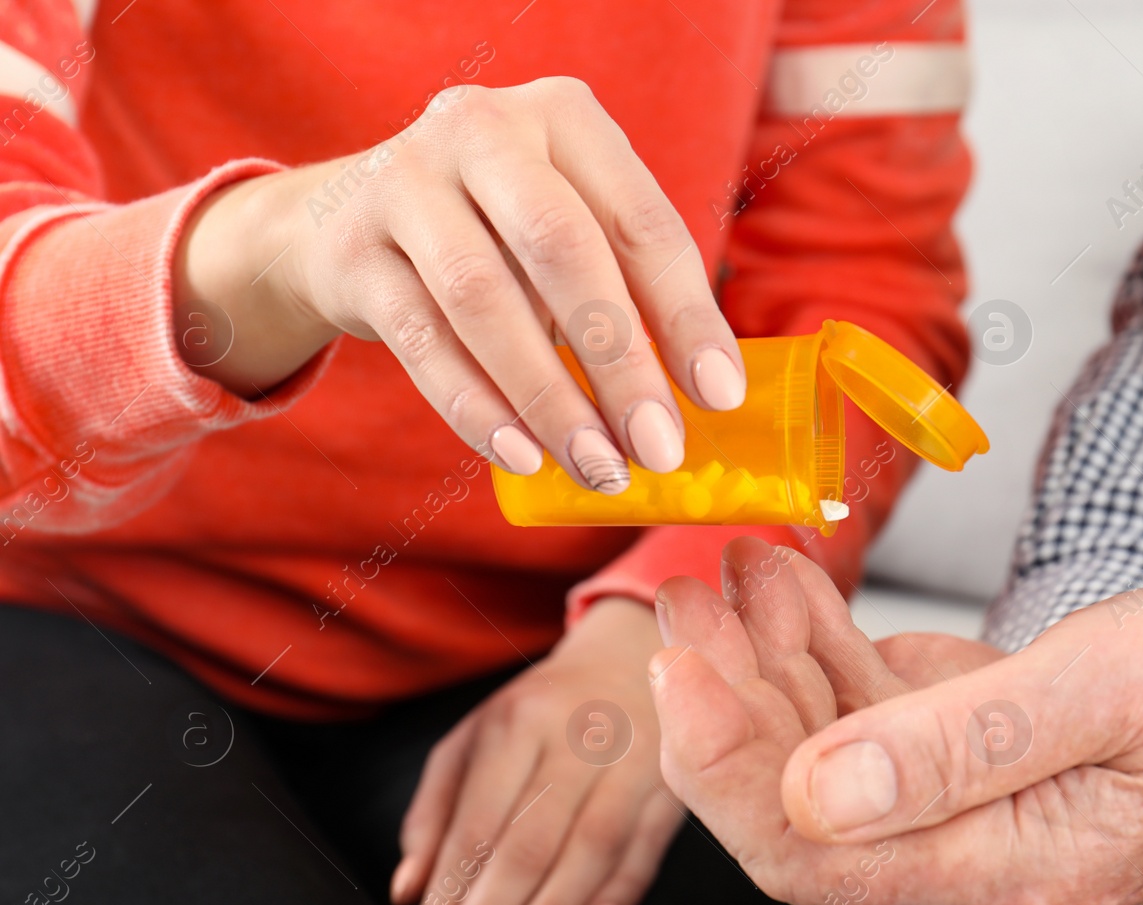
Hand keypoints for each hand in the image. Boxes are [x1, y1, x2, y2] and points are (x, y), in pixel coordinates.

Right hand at [175, 78, 744, 490]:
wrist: (340, 223)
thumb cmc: (496, 235)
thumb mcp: (568, 230)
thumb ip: (631, 291)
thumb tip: (707, 393)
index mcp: (563, 115)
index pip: (641, 221)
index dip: (687, 316)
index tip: (719, 398)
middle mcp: (481, 129)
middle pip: (563, 250)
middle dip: (619, 361)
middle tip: (659, 448)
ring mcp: (404, 183)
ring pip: (485, 301)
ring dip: (550, 398)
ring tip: (599, 467)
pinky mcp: (352, 250)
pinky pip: (423, 342)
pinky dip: (478, 408)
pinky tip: (523, 457)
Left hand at [392, 596, 680, 904]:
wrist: (635, 652)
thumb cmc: (545, 708)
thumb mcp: (477, 735)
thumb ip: (435, 809)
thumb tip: (407, 890)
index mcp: (515, 726)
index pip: (474, 826)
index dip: (446, 897)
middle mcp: (573, 740)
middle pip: (527, 841)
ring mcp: (630, 759)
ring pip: (590, 846)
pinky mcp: (674, 780)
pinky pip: (650, 842)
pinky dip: (624, 886)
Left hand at [652, 538, 1142, 904]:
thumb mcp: (1102, 693)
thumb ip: (960, 748)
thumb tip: (816, 793)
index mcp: (1002, 877)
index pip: (805, 852)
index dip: (719, 764)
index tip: (678, 664)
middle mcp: (969, 883)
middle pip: (797, 807)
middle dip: (730, 696)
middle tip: (685, 592)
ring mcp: (966, 841)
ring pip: (825, 763)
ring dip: (770, 665)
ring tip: (729, 572)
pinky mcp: (969, 796)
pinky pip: (873, 737)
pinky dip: (826, 662)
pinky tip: (786, 591)